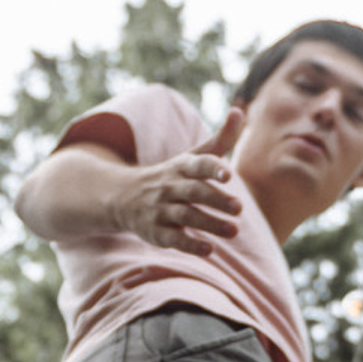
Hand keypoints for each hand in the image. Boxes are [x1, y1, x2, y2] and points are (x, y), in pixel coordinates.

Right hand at [120, 108, 245, 256]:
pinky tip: (209, 250)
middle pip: (195, 192)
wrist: (123, 198)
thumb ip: (219, 140)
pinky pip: (173, 238)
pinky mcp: (156, 232)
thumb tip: (239, 111)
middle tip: (239, 208)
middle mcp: (170, 187)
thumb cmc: (170, 177)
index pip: (198, 164)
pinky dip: (190, 245)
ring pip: (186, 216)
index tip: (229, 175)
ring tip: (234, 231)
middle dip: (216, 199)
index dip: (213, 169)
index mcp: (181, 167)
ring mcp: (161, 210)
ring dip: (210, 224)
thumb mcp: (190, 157)